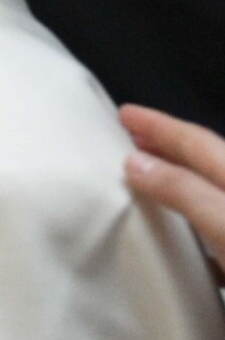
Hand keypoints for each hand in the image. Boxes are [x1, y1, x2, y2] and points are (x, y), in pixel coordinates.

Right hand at [124, 106, 224, 265]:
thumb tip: (134, 162)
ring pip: (206, 187)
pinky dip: (187, 211)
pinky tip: (176, 226)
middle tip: (128, 138)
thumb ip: (182, 190)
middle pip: (202, 158)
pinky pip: (209, 218)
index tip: (123, 113)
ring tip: (142, 175)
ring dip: (173, 176)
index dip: (158, 124)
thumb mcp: (222, 221)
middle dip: (164, 144)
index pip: (194, 140)